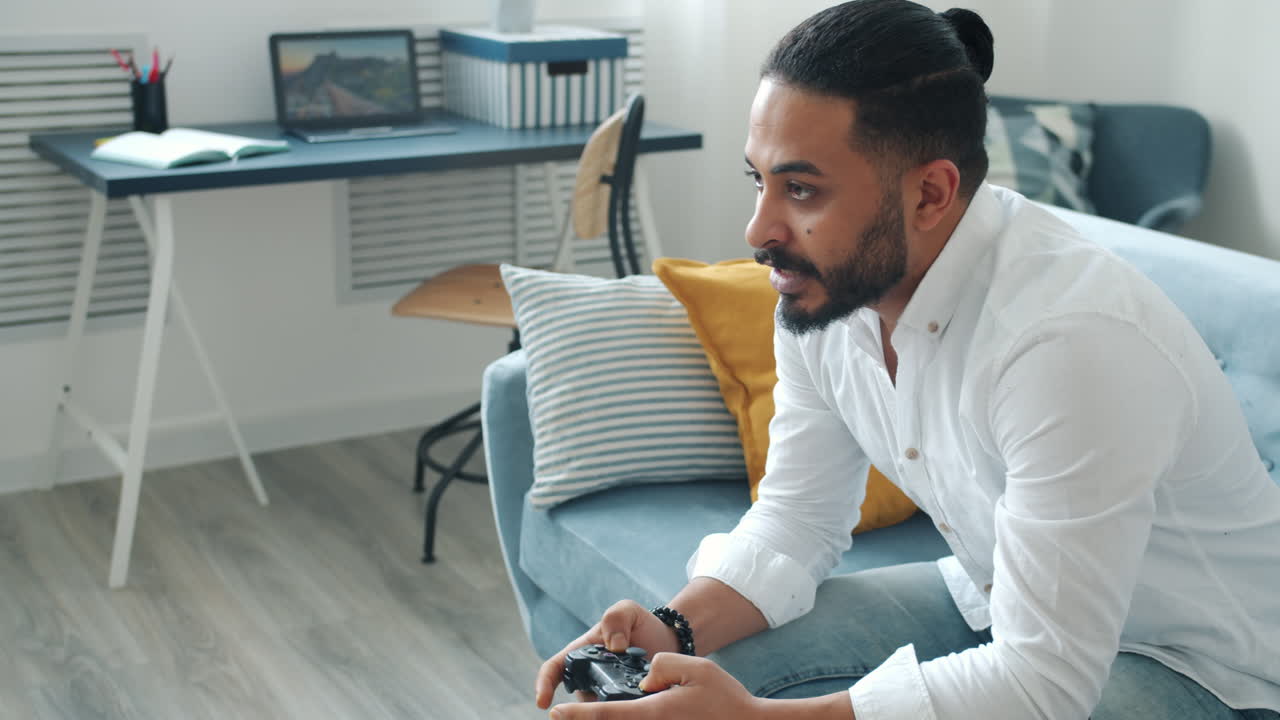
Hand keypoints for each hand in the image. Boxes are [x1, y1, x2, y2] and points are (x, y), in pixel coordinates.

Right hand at [535, 600, 681, 708]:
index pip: (554, 669)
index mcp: (582, 654)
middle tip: (602, 709)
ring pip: (598, 710)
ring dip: (607, 712)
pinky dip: (624, 714)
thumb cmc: (642, 626)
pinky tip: (638, 710)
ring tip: (628, 704)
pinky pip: (618, 713)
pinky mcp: (624, 706)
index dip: (544, 684)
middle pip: (576, 699)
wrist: (669, 643)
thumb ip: (617, 617)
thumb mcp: (628, 611)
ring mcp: (606, 694)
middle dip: (582, 710)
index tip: (543, 702)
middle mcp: (589, 678)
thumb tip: (614, 646)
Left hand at [549, 652, 763, 718]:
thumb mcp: (696, 668)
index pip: (605, 713)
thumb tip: (645, 677)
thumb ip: (664, 665)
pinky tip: (620, 714)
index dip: (578, 714)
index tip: (555, 712)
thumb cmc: (725, 698)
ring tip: (589, 713)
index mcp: (653, 712)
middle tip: (567, 715)